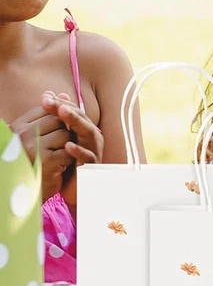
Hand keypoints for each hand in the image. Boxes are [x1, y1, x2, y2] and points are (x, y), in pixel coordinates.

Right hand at [11, 101, 73, 200]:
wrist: (20, 194)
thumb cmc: (29, 162)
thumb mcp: (32, 136)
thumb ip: (44, 116)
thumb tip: (55, 93)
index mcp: (17, 127)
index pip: (46, 110)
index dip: (59, 116)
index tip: (62, 127)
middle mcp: (22, 135)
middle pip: (58, 120)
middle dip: (66, 130)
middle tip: (63, 144)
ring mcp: (33, 147)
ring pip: (65, 134)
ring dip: (68, 145)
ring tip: (59, 156)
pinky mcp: (46, 161)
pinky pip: (68, 151)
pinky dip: (69, 158)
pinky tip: (61, 165)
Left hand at [41, 92, 104, 210]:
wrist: (77, 191)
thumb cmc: (68, 164)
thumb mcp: (61, 141)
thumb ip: (57, 120)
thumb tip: (51, 94)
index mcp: (85, 130)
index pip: (75, 111)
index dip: (61, 103)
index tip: (44, 97)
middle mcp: (93, 138)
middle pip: (82, 118)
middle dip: (67, 108)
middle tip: (51, 101)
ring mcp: (95, 151)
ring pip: (88, 133)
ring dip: (76, 122)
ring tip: (62, 114)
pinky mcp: (93, 167)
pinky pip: (88, 157)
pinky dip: (79, 151)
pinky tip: (68, 145)